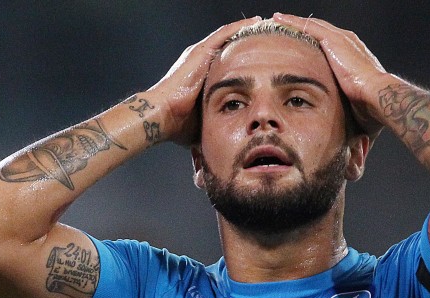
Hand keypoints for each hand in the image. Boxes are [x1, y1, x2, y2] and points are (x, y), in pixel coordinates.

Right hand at [146, 16, 262, 145]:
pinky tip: (256, 22)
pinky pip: (225, 34)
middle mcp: (199, 62)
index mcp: (200, 77)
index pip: (226, 63)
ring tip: (265, 24)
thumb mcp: (203, 122)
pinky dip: (241, 27)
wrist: (162, 116)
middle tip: (267, 37)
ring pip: (228, 36)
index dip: (242, 59)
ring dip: (247, 29)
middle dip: (247, 41)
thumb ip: (215, 124)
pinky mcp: (201, 52)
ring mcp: (199, 55)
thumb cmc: (178, 125)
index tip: (259, 59)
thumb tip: (224, 143)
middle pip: (228, 46)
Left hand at [272, 13, 387, 139]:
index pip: (328, 50)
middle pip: (318, 34)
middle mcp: (348, 46)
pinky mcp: (334, 41)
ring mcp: (341, 41)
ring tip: (275, 20)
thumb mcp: (357, 119)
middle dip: (300, 31)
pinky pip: (308, 27)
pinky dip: (293, 22)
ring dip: (293, 23)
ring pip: (311, 27)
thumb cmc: (372, 112)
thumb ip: (350, 131)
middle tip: (281, 29)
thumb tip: (353, 164)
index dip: (312, 49)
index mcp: (352, 61)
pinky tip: (278, 19)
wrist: (378, 99)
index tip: (298, 51)